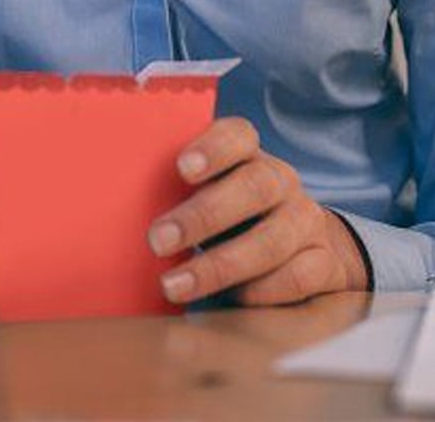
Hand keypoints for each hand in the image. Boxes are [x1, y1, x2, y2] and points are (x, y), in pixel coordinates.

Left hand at [147, 117, 368, 306]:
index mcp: (249, 154)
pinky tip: (229, 300)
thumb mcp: (210, 193)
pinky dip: (259, 292)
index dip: (212, 148)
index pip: (238, 134)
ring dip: (220, 265)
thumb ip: (178, 192)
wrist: (304, 245)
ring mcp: (305, 220)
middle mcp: (281, 181)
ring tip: (174, 285)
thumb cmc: (235, 215)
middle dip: (204, 215)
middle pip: (254, 186)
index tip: (181, 169)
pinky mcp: (322, 261)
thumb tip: (112, 204)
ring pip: (272, 238)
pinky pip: (295, 278)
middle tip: (158, 240)